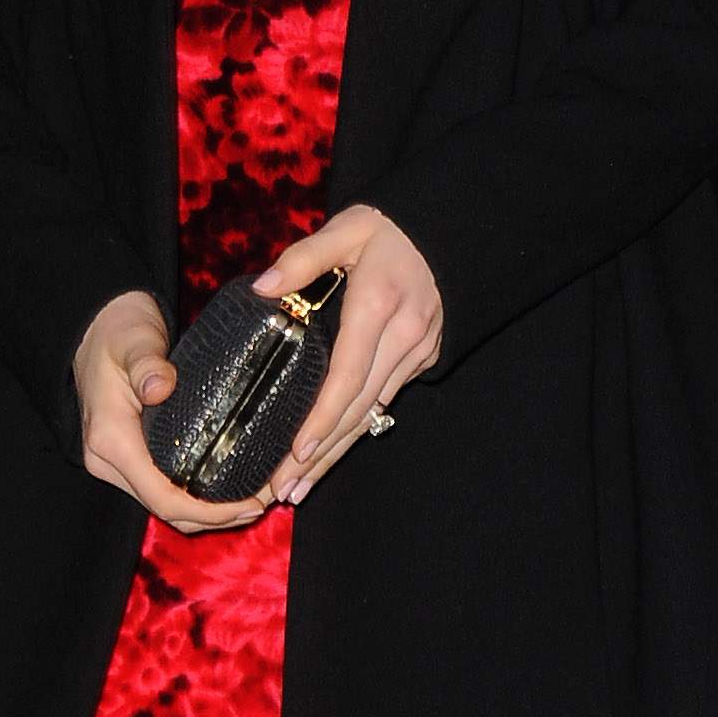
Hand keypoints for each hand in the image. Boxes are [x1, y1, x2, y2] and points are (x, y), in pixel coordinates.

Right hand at [73, 289, 272, 536]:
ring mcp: (116, 462)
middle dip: (215, 518)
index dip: (208, 512)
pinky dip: (194, 496)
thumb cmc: (118, 332)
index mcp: (111, 440)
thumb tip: (159, 387)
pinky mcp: (128, 456)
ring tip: (252, 501)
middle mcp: (109, 461)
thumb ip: (147, 363)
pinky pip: (162, 488)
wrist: (97, 327)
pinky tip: (225, 487)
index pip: (162, 497)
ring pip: (164, 505)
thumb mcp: (134, 341)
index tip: (250, 504)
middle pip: (165, 509)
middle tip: (263, 504)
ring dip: (206, 512)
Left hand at [253, 207, 442, 507]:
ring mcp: (418, 350)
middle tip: (284, 490)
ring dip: (338, 450)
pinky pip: (386, 398)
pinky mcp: (425, 355)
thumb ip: (302, 258)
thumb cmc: (391, 227)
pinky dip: (358, 426)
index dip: (323, 418)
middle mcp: (403, 336)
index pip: (347, 375)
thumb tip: (262, 289)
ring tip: (301, 486)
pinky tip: (333, 449)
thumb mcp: (346, 228)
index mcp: (378, 306)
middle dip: (322, 454)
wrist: (455, 226)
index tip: (298, 452)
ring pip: (374, 411)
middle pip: (358, 408)